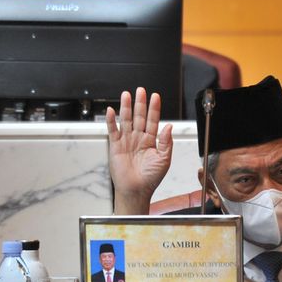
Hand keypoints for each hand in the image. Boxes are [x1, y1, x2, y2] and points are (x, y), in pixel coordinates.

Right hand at [106, 88, 173, 213]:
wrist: (136, 190)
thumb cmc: (151, 177)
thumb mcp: (164, 159)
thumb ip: (166, 142)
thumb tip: (169, 127)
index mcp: (152, 141)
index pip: (153, 120)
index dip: (154, 109)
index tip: (155, 97)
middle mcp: (139, 138)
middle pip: (139, 116)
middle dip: (140, 103)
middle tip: (141, 91)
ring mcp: (127, 141)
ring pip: (126, 120)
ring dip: (126, 107)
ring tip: (126, 95)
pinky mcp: (116, 146)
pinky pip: (113, 130)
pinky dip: (111, 121)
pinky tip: (111, 111)